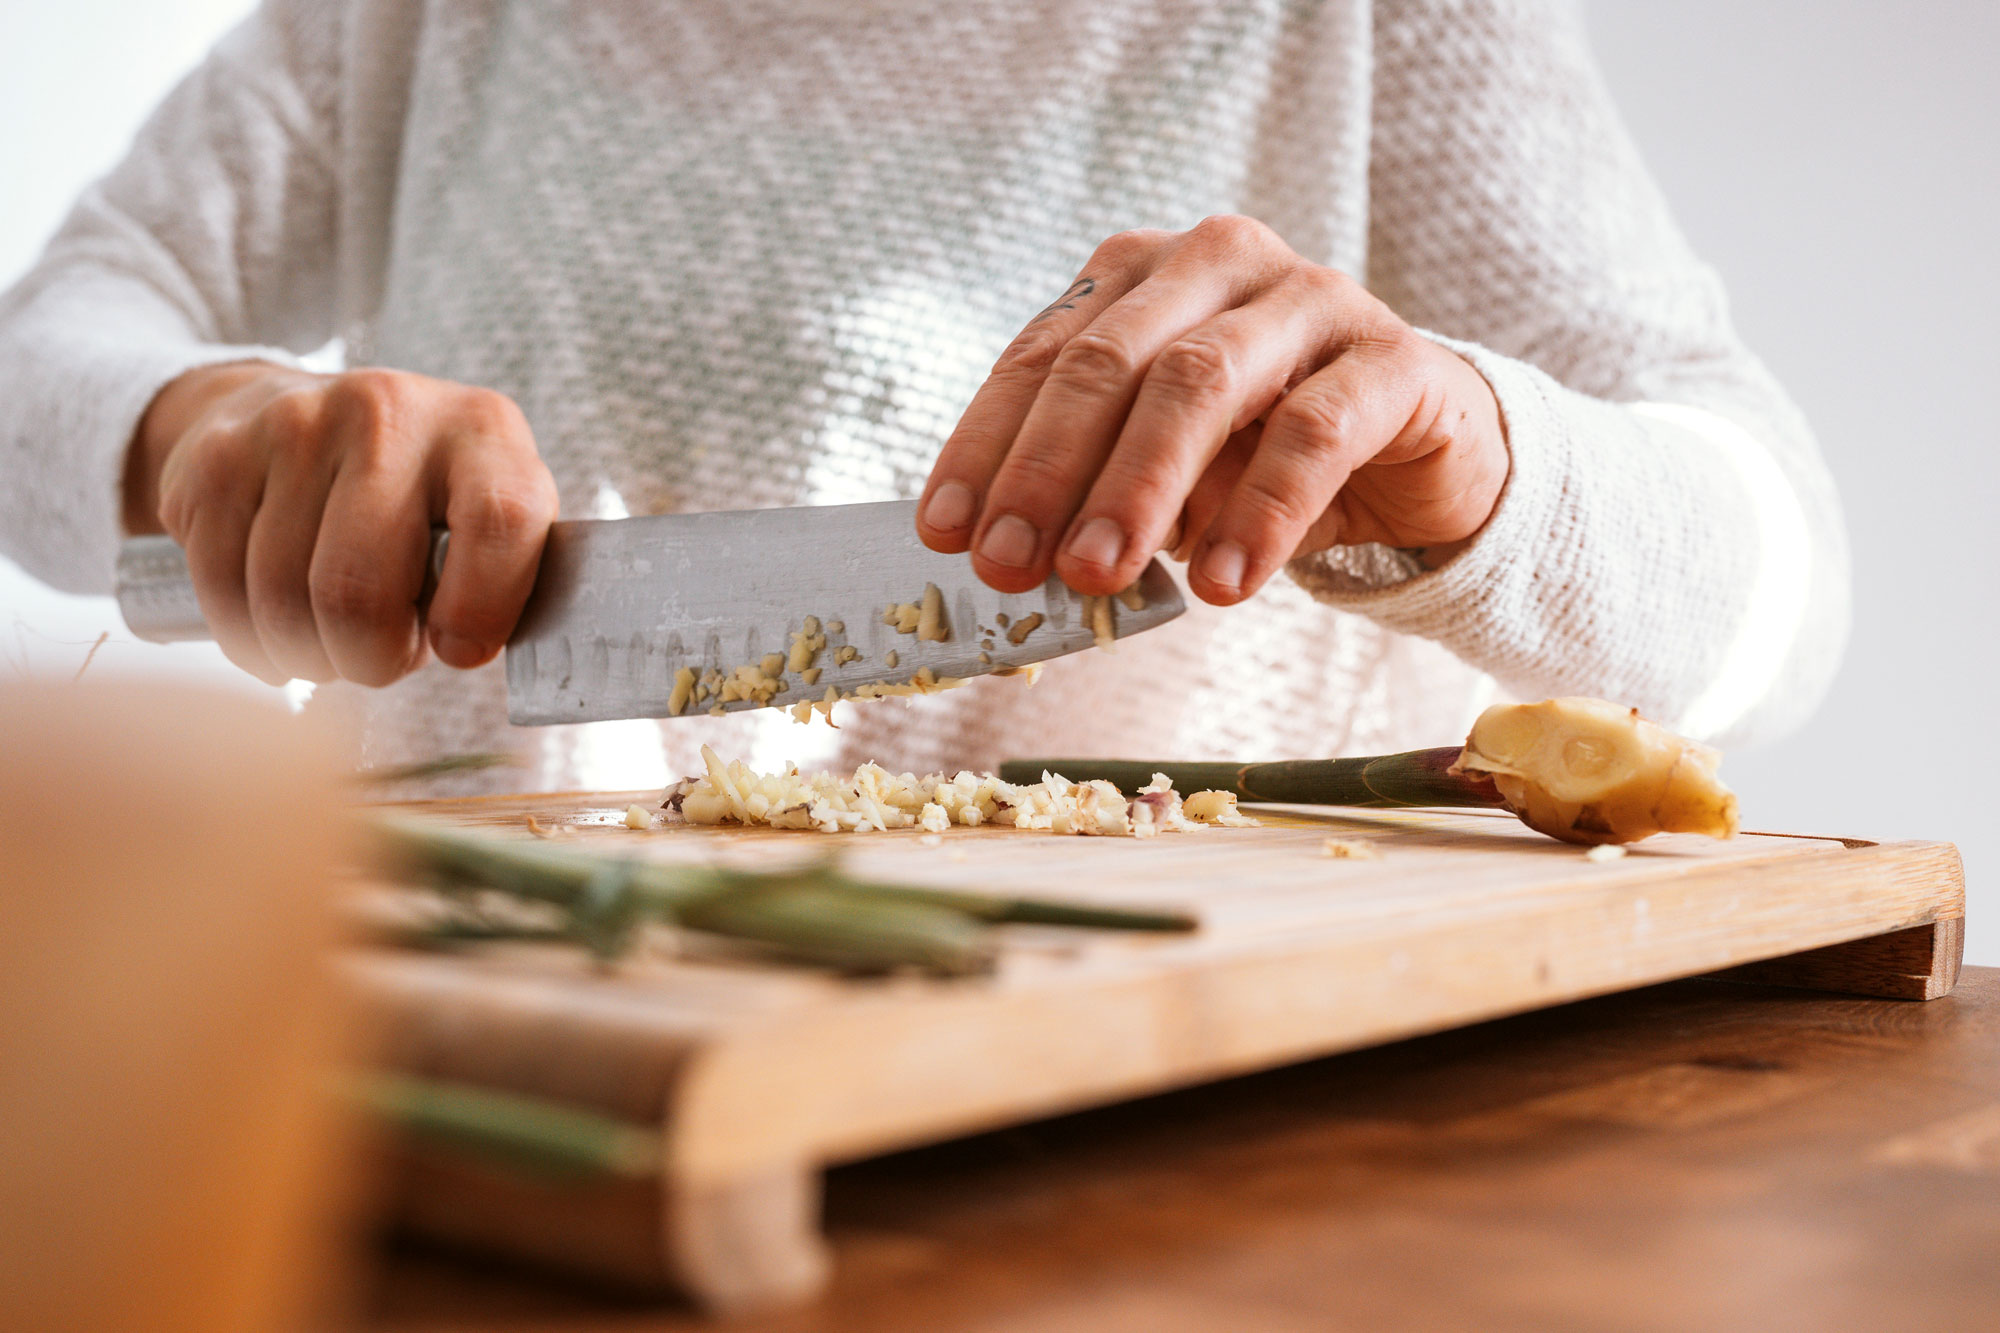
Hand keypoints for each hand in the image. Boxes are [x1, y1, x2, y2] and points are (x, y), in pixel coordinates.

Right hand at [123, 362, 557, 686]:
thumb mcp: (489, 519)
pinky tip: (277, 625)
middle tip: (380, 658)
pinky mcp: (218, 457)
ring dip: (308, 656)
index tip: (460, 652)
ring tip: (334, 637)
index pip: (500, 523)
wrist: (308, 416)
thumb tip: (465, 649)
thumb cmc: (426, 502)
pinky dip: (250, 641)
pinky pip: (221, 594)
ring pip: (283, 604)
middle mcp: (389, 412)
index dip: (480, 611)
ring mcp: (295, 426)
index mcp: (485, 430)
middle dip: (369, 660)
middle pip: (360, 590)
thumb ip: (503, 578)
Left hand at [916, 215, 1508, 603]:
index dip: (987, 447)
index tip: (944, 533)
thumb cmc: (1262, 453)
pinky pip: (1314, 431)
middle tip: (1012, 569)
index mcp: (1141, 276)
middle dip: (1048, 472)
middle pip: (1110, 361)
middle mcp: (1218, 262)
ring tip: (1099, 577)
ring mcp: (1310, 297)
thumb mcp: (1162, 471)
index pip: (1042, 356)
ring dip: (1138, 488)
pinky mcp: (1393, 357)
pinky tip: (1222, 583)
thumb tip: (1013, 560)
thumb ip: (1093, 492)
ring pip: (1201, 382)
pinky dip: (1259, 512)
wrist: (1420, 450)